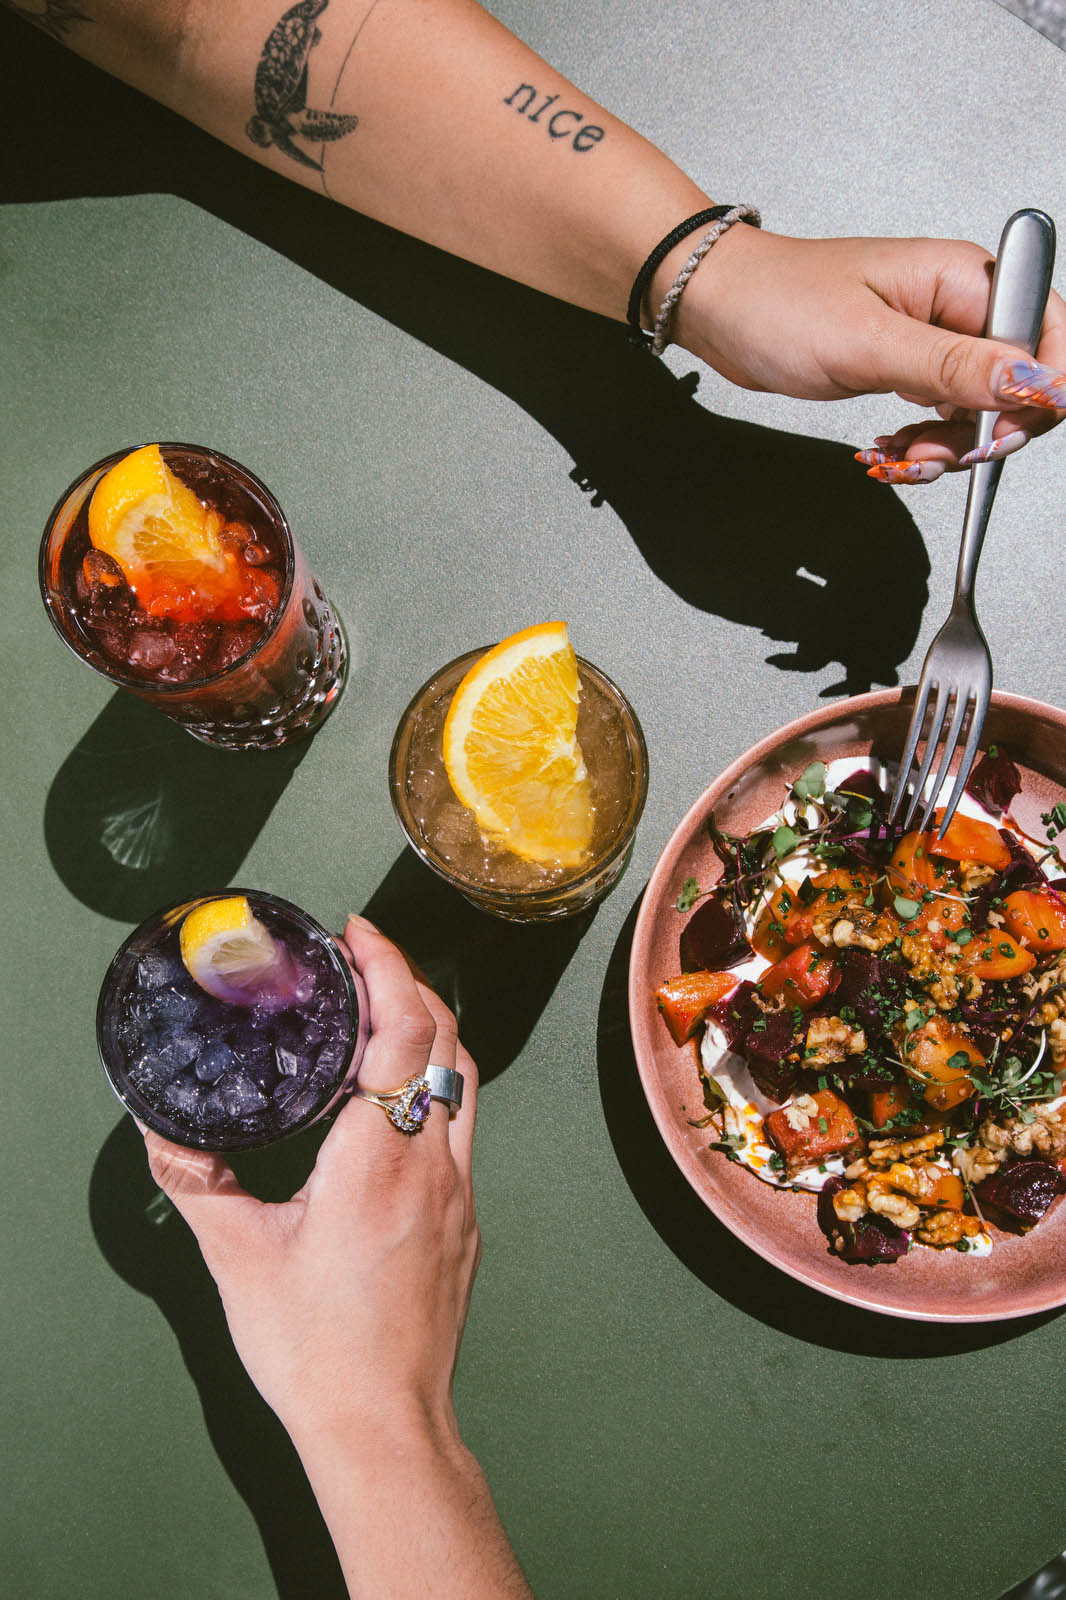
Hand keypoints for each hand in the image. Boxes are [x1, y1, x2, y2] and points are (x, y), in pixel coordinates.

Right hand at [140, 914, 479, 1449]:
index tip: (360, 934)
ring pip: (464, 1081)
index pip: (405, 1030)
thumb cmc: (318, 1351)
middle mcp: (431, 1164)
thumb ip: (201, 1182)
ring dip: (430, 1030)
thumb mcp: (237, 1258)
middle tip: (366, 958)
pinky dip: (433, 1085)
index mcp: (376, 1160)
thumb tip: (167, 1136)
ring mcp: (459, 1192)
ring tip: (384, 1009)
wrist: (384, 1425)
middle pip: (446, 1040)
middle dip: (411, 983)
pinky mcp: (465, 1221)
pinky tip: (394, 1099)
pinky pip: (462, 1126)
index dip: (389, 967)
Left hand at [670, 225, 1065, 481]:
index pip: (1049, 336)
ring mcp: (935, 337)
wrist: (721, 308)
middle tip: (937, 455)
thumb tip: (1034, 382)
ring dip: (947, 448)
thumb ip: (954, 367)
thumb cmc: (779, 303)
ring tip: (900, 457)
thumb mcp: (869, 343)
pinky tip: (891, 452)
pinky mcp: (908, 365)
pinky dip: (923, 445)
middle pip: (1020, 382)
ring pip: (981, 409)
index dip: (1041, 392)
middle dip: (986, 433)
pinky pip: (943, 416)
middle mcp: (960, 305)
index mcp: (965, 279)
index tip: (1004, 435)